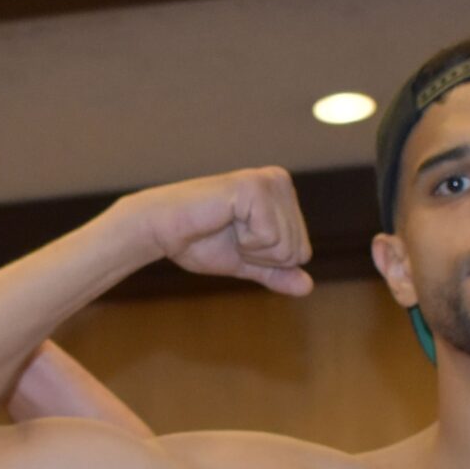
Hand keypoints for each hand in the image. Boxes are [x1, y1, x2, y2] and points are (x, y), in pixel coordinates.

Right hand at [122, 169, 313, 295]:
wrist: (162, 230)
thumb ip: (276, 273)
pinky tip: (224, 221)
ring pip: (286, 247)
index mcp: (282, 194)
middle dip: (260, 257)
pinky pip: (270, 238)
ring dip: (251, 250)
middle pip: (298, 250)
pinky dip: (246, 243)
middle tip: (230, 236)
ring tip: (226, 228)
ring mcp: (268, 181)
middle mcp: (280, 181)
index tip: (238, 242)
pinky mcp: (254, 188)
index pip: (302, 252)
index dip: (267, 261)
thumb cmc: (198, 242)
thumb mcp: (245, 262)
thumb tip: (308, 287)